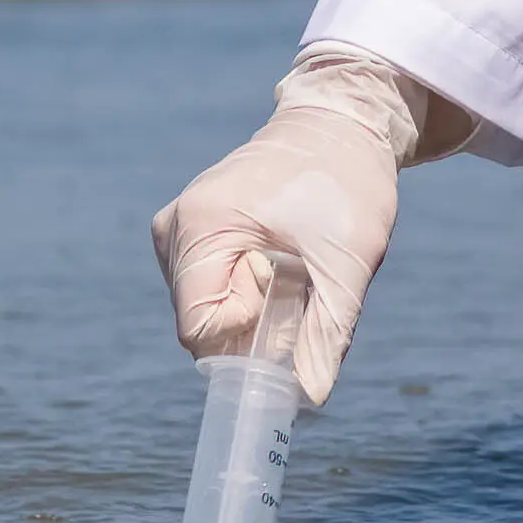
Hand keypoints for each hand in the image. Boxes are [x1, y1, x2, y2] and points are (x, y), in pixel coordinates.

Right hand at [147, 46, 454, 406]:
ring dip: (250, 306)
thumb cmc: (347, 183)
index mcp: (200, 226)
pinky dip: (245, 290)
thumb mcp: (348, 261)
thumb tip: (311, 397)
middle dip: (251, 321)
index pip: (199, 328)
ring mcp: (176, 229)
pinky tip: (276, 256)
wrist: (340, 125)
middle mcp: (173, 228)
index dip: (247, 331)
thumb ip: (327, 332)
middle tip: (298, 277)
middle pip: (199, 322)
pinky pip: (210, 290)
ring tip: (289, 260)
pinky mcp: (190, 232)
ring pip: (204, 310)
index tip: (288, 289)